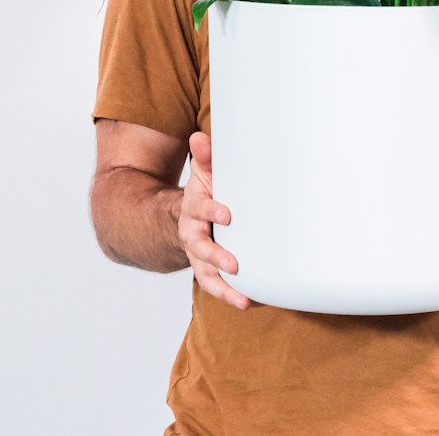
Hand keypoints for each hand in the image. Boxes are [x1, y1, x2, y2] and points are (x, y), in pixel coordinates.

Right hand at [177, 130, 260, 310]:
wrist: (186, 219)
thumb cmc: (205, 193)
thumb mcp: (203, 173)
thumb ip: (204, 157)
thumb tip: (198, 136)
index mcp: (193, 209)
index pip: (201, 210)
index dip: (212, 212)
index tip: (227, 215)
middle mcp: (193, 236)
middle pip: (201, 249)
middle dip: (217, 257)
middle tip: (235, 264)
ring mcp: (199, 257)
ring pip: (207, 276)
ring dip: (225, 288)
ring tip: (243, 298)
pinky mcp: (208, 271)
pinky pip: (217, 287)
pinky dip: (232, 296)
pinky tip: (252, 302)